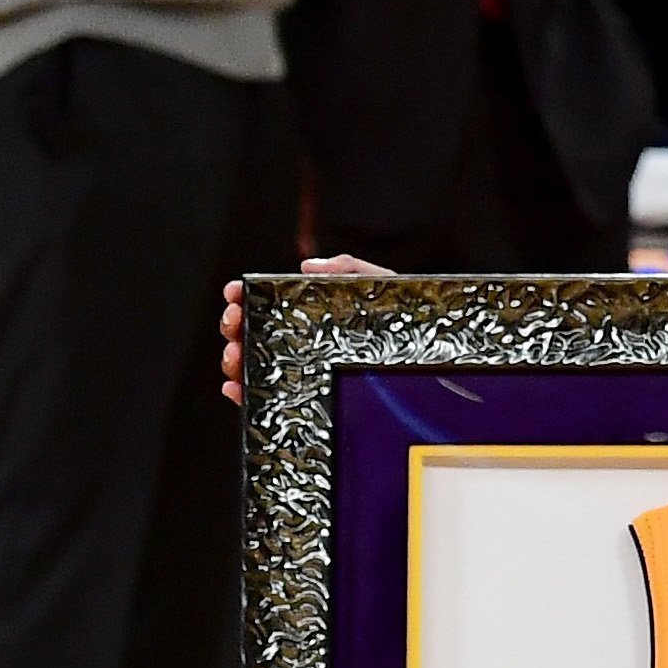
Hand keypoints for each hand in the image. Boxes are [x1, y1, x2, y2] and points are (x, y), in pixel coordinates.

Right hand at [214, 254, 394, 403]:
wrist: (433, 358)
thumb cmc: (408, 322)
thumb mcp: (381, 287)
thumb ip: (349, 268)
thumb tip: (308, 265)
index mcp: (312, 314)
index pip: (267, 303)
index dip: (244, 296)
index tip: (234, 292)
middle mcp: (302, 342)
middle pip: (253, 333)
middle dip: (234, 325)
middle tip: (234, 322)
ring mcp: (302, 372)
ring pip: (254, 366)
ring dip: (234, 359)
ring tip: (235, 354)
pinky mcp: (307, 403)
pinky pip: (267, 400)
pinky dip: (245, 394)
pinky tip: (237, 388)